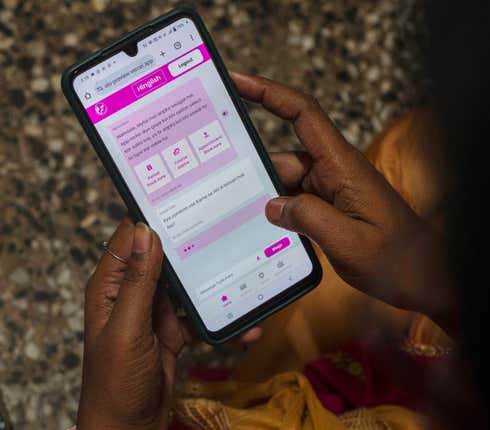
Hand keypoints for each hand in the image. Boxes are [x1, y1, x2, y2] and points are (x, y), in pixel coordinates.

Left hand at [78, 218, 261, 428]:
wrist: (128, 427)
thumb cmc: (114, 381)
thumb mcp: (127, 328)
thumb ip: (137, 282)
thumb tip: (145, 232)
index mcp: (111, 286)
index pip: (131, 238)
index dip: (154, 216)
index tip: (186, 197)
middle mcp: (132, 293)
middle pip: (165, 258)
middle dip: (194, 245)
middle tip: (226, 226)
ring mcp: (155, 311)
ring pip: (187, 284)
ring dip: (213, 282)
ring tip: (243, 271)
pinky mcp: (174, 330)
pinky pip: (200, 315)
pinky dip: (220, 319)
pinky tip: (244, 324)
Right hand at [232, 73, 456, 330]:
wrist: (425, 277)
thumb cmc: (396, 258)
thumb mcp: (348, 242)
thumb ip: (307, 219)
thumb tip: (271, 206)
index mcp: (343, 166)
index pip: (303, 113)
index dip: (268, 92)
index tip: (236, 81)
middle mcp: (335, 171)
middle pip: (284, 157)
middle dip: (254, 172)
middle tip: (215, 188)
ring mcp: (334, 190)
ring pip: (287, 184)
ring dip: (266, 200)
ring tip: (234, 220)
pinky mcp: (333, 208)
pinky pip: (298, 202)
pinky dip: (280, 214)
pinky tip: (262, 234)